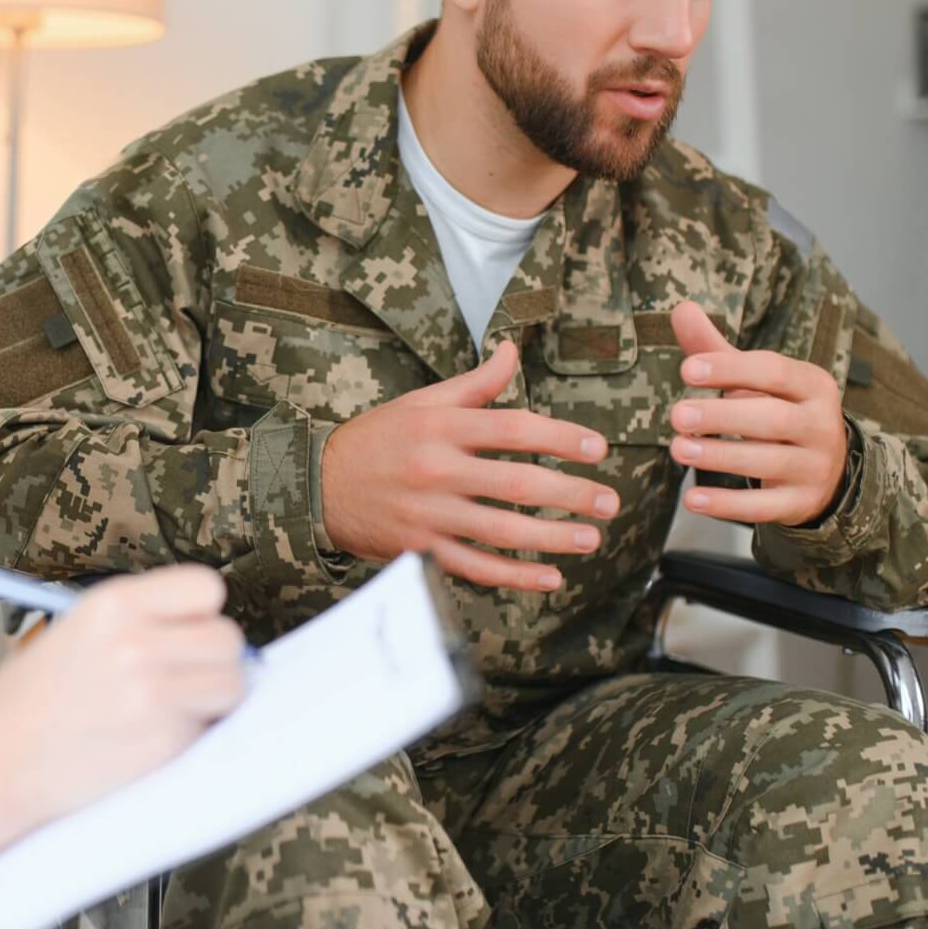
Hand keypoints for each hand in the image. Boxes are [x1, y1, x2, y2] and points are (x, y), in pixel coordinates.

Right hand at [0, 564, 245, 828]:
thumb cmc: (29, 702)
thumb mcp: (76, 631)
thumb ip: (141, 622)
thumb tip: (207, 630)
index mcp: (113, 605)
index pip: (206, 588)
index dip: (200, 614)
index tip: (186, 632)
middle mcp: (136, 644)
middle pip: (228, 639)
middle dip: (212, 660)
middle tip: (182, 679)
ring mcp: (152, 697)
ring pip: (232, 686)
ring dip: (212, 699)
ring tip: (170, 710)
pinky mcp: (162, 745)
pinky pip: (208, 730)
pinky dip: (190, 737)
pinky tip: (148, 739)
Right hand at [319, 340, 619, 592]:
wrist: (318, 485)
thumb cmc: (377, 440)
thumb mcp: (421, 403)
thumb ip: (473, 384)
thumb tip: (512, 350)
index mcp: (439, 427)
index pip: (513, 428)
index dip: (561, 437)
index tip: (598, 448)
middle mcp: (435, 469)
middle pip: (516, 483)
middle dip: (571, 494)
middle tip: (609, 500)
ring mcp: (427, 514)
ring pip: (501, 531)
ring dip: (552, 538)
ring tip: (591, 538)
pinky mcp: (419, 549)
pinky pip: (474, 567)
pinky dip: (513, 576)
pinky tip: (549, 578)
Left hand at [667, 301, 848, 526]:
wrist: (828, 469)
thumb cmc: (778, 410)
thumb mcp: (755, 380)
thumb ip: (716, 349)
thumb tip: (681, 307)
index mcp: (812, 384)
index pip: (773, 371)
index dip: (730, 369)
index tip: (687, 370)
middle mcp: (821, 424)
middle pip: (772, 418)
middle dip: (723, 416)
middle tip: (677, 415)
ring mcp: (814, 466)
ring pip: (768, 461)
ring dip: (720, 457)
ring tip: (678, 449)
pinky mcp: (801, 502)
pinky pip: (764, 507)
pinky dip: (728, 504)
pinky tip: (692, 500)